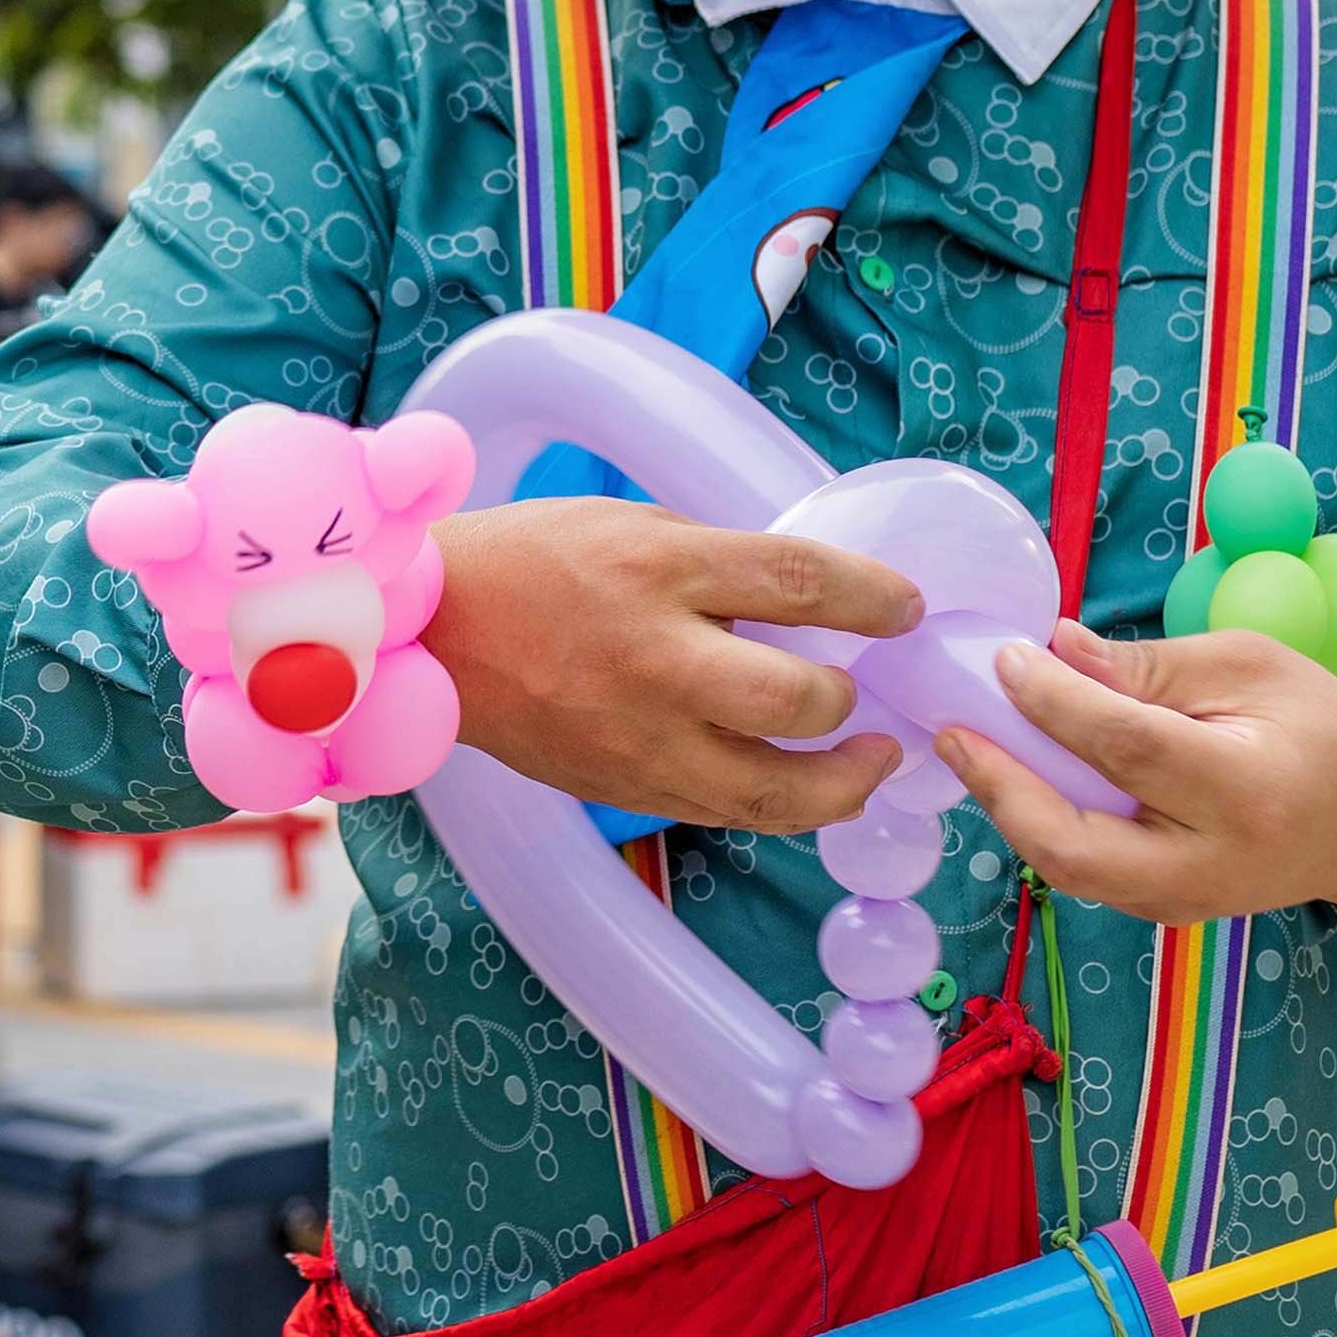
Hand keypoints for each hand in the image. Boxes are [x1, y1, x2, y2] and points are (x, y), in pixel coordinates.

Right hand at [423, 499, 918, 831]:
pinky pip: (721, 810)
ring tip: (866, 764)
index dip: (874, 598)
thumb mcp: (629, 526)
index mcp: (657, 570)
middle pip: (796, 700)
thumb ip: (718, 562)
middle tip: (867, 696)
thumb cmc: (531, 562)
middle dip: (851, 700)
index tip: (907, 610)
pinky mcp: (620, 786)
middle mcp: (653, 657)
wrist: (430, 633)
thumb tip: (812, 599)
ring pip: (771, 789)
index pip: (798, 582)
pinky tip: (796, 782)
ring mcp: (636, 735)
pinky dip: (773, 801)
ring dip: (842, 783)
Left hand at [934, 622, 1336, 934]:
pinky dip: (1039, 823)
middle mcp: (1213, 864)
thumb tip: (1053, 649)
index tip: (1004, 657)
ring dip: (1008, 806)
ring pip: (1069, 868)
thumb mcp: (1249, 666)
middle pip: (1074, 845)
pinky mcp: (1166, 912)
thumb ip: (1146, 667)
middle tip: (949, 728)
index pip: (1125, 748)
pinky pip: (1084, 872)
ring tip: (966, 743)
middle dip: (1001, 786)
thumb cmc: (1317, 725)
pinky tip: (1010, 774)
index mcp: (1247, 791)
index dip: (1052, 701)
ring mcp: (1187, 902)